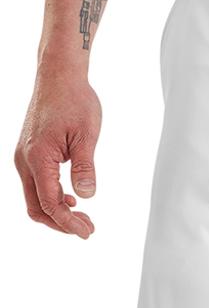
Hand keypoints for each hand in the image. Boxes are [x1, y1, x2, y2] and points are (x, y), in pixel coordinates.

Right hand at [15, 71, 100, 237]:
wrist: (58, 76)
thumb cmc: (75, 100)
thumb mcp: (87, 134)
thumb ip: (84, 167)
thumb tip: (87, 197)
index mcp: (38, 159)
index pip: (50, 204)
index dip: (68, 223)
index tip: (87, 232)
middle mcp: (24, 161)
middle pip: (36, 207)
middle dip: (60, 223)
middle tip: (86, 229)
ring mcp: (23, 156)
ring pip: (33, 196)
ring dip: (55, 210)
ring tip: (80, 216)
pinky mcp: (27, 151)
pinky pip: (34, 182)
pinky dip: (50, 195)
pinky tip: (69, 197)